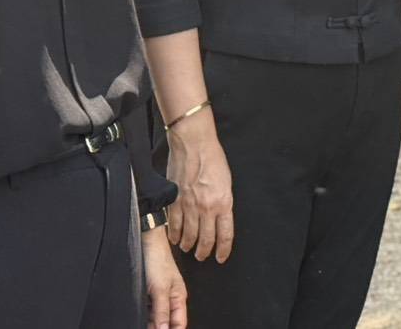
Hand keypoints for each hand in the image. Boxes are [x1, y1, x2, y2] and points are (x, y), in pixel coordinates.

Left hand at [142, 228, 187, 328]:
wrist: (146, 243)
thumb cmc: (157, 259)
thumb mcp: (160, 289)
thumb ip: (162, 311)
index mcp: (179, 298)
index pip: (179, 324)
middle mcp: (170, 299)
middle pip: (167, 323)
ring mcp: (159, 297)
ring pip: (156, 319)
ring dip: (151, 324)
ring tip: (141, 323)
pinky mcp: (148, 294)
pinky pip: (147, 311)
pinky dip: (145, 317)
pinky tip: (138, 319)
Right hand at [164, 112, 233, 262]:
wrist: (194, 143)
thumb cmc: (212, 158)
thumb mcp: (227, 181)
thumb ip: (223, 202)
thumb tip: (219, 217)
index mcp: (224, 203)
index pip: (225, 235)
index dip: (223, 250)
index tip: (221, 257)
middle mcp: (207, 208)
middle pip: (206, 240)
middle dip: (204, 252)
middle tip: (203, 256)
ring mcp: (189, 206)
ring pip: (189, 236)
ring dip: (189, 246)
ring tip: (189, 249)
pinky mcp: (174, 202)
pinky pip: (174, 226)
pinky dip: (174, 236)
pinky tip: (175, 239)